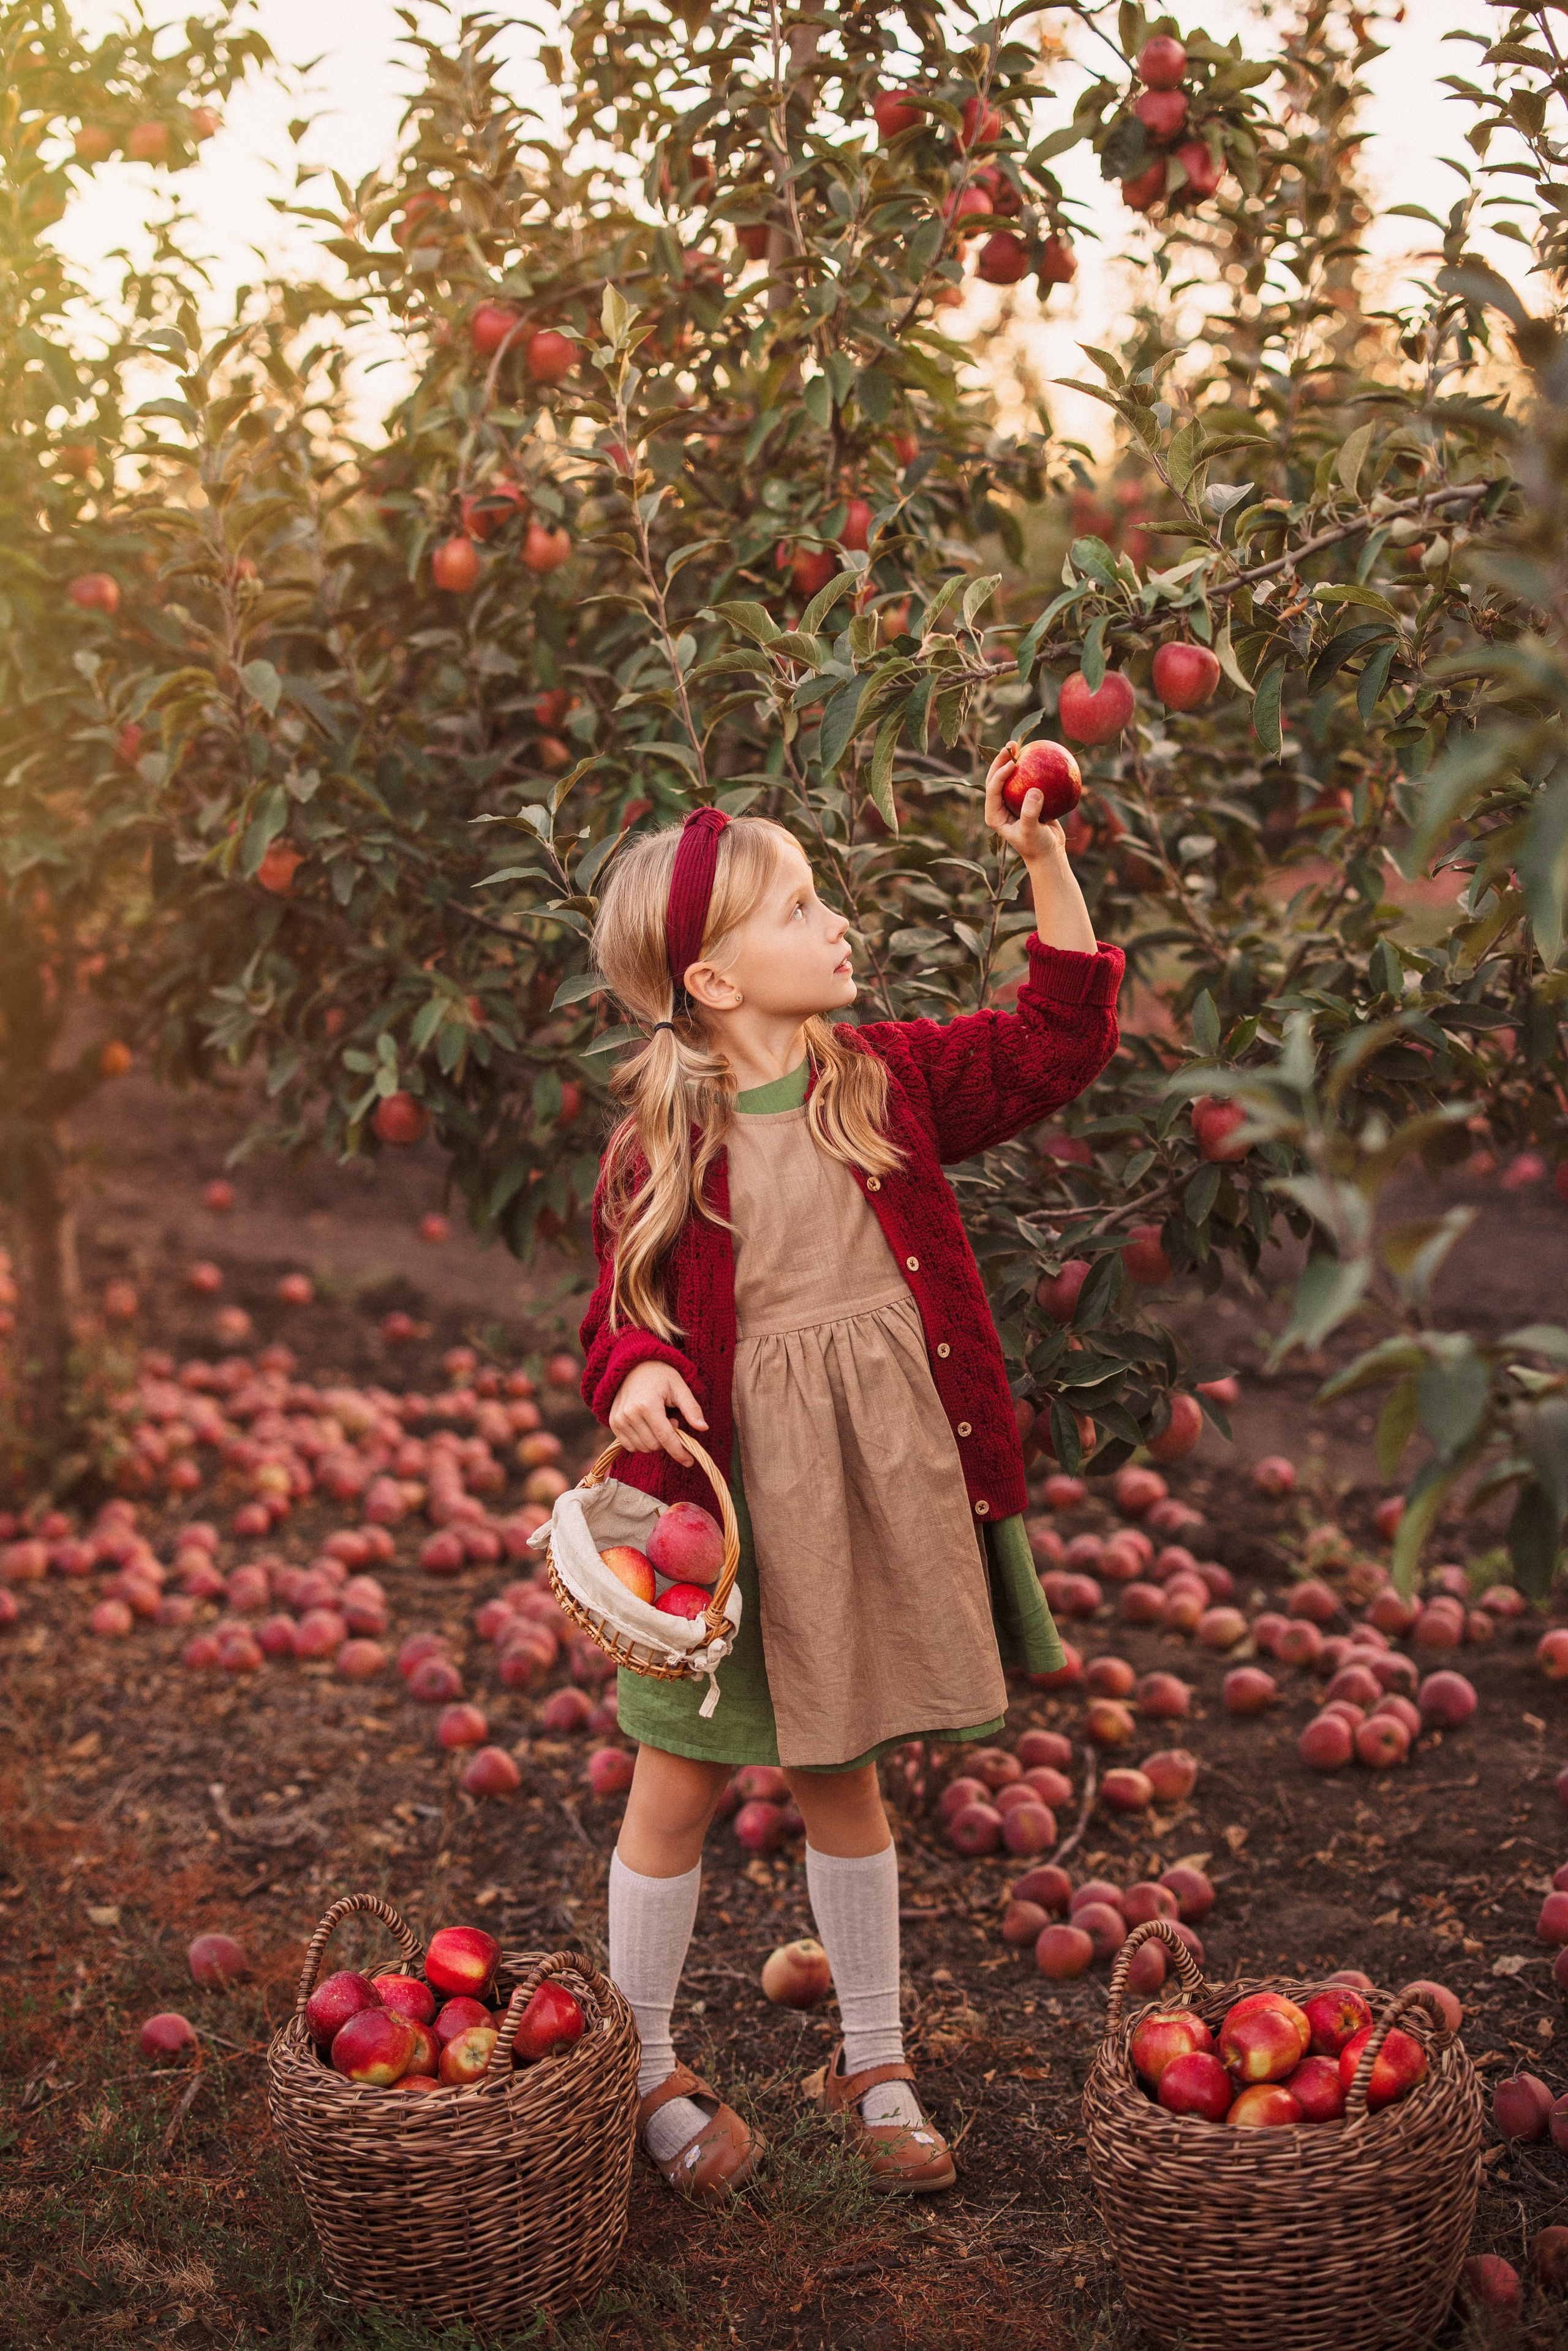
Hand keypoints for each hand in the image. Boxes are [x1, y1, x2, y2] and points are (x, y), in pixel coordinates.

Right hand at [608, 1359, 708, 1465]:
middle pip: (654, 1446)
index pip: (666, 1438)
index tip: (689, 1461)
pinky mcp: (613, 1423)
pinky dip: (641, 1442)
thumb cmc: (660, 1375)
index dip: (679, 1452)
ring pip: (642, 1448)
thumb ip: (691, 1409)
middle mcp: (630, 1414)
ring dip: (654, 1441)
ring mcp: (618, 1419)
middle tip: (671, 1420)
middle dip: (667, 1440)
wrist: (633, 1365)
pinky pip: (629, 1446)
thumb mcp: (680, 1387)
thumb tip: (704, 1428)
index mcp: (648, 1405)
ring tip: (658, 1420)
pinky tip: (646, 1426)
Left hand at [984, 741, 1067, 865]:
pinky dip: (1030, 768)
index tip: (1012, 764)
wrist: (1049, 853)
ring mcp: (1012, 801)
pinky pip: (1026, 780)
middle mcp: (1000, 806)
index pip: (992, 790)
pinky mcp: (1025, 799)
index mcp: (994, 815)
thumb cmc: (1038, 846)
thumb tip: (1034, 791)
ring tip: (1019, 745)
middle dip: (1000, 761)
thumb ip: (1030, 814)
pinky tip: (1039, 756)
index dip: (999, 774)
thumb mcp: (1032, 833)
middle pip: (996, 778)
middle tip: (1011, 746)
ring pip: (1010, 777)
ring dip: (1013, 760)